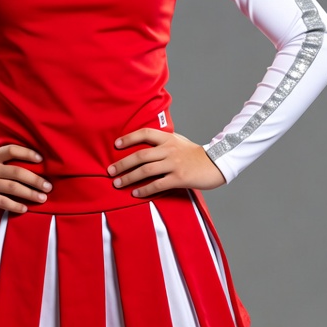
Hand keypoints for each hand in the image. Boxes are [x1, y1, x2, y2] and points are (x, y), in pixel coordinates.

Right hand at [0, 144, 51, 212]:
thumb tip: (11, 149)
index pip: (12, 150)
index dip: (28, 153)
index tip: (41, 159)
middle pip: (18, 171)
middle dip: (36, 179)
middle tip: (49, 186)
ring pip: (13, 187)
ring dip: (30, 193)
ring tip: (43, 198)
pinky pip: (2, 202)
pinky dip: (15, 205)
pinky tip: (24, 209)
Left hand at [107, 129, 225, 197]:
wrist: (216, 164)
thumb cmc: (196, 154)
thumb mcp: (179, 142)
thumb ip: (164, 142)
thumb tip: (145, 144)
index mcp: (168, 139)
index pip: (145, 133)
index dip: (129, 138)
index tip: (116, 145)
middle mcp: (169, 150)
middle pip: (140, 155)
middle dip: (122, 164)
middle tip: (109, 170)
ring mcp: (174, 164)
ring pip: (146, 170)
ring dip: (129, 178)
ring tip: (117, 183)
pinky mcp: (179, 178)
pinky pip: (157, 184)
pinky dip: (144, 189)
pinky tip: (135, 193)